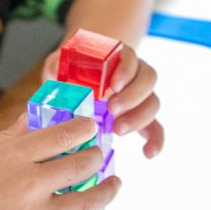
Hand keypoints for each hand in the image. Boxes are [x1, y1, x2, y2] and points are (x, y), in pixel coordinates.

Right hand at [0, 114, 120, 209]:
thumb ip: (13, 133)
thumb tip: (35, 115)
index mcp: (16, 155)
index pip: (65, 135)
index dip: (84, 128)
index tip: (90, 126)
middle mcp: (30, 184)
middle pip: (81, 165)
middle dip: (97, 155)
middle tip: (98, 153)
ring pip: (87, 202)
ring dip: (107, 191)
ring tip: (113, 183)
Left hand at [41, 42, 163, 158]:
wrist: (80, 83)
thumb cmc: (71, 72)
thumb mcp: (61, 65)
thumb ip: (56, 66)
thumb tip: (54, 72)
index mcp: (118, 56)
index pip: (131, 58)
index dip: (126, 71)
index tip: (114, 86)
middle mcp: (134, 73)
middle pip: (148, 79)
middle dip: (132, 96)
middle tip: (112, 111)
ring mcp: (141, 95)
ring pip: (153, 102)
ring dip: (139, 117)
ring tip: (118, 130)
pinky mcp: (142, 116)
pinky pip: (156, 127)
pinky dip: (156, 140)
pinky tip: (148, 153)